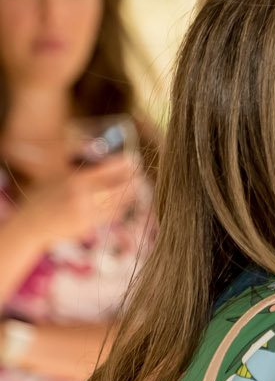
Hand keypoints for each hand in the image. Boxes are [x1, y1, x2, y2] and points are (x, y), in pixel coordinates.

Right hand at [15, 155, 137, 246]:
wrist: (30, 224)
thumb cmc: (43, 197)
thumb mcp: (57, 175)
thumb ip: (79, 167)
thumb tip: (103, 155)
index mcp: (76, 178)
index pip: (110, 168)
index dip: (125, 163)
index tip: (132, 160)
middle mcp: (83, 194)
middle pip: (120, 185)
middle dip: (132, 179)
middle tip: (138, 176)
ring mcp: (87, 211)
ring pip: (121, 201)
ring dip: (130, 194)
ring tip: (135, 188)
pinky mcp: (90, 225)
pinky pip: (114, 215)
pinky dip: (121, 208)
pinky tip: (122, 204)